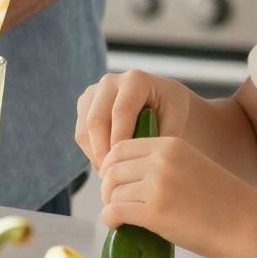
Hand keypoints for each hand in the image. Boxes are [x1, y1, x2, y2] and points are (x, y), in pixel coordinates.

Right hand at [73, 69, 193, 170]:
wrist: (161, 100)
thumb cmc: (171, 111)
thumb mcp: (175, 121)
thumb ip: (161, 138)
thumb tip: (144, 160)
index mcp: (135, 80)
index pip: (121, 112)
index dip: (120, 141)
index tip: (125, 166)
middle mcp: (110, 81)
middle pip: (96, 119)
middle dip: (103, 152)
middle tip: (113, 177)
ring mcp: (94, 91)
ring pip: (84, 129)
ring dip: (95, 155)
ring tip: (111, 174)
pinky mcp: (85, 104)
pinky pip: (81, 133)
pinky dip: (91, 152)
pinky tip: (107, 164)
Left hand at [98, 134, 256, 257]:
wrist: (248, 223)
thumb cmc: (223, 202)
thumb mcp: (192, 166)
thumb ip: (162, 166)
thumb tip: (127, 179)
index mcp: (170, 145)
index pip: (121, 147)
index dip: (111, 165)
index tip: (114, 182)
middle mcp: (161, 160)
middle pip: (112, 169)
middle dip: (107, 187)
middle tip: (113, 202)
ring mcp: (158, 185)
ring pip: (112, 191)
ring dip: (109, 204)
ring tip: (118, 215)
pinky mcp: (156, 212)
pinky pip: (115, 211)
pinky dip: (110, 219)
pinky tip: (117, 224)